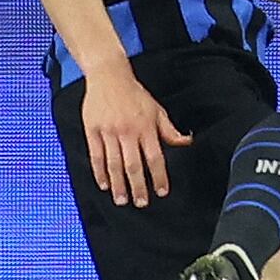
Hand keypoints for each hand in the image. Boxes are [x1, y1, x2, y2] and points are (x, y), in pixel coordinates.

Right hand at [80, 60, 190, 208]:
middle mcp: (128, 132)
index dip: (159, 176)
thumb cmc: (135, 94)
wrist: (109, 76)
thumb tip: (186, 142)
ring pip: (114, 164)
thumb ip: (169, 130)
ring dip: (118, 185)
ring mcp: (108, 132)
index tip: (161, 191)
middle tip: (141, 203)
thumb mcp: (157, 110)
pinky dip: (99, 172)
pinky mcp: (92, 131)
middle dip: (138, 187)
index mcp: (146, 127)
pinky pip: (96, 156)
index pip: (155, 157)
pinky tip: (104, 184)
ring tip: (122, 200)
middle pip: (133, 165)